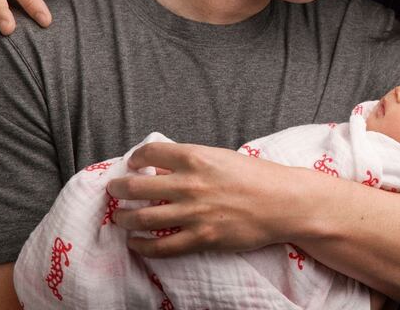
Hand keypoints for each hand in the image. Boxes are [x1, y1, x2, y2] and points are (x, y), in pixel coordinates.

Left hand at [106, 142, 299, 257]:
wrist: (285, 203)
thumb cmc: (258, 177)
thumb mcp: (222, 158)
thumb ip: (193, 162)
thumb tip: (164, 168)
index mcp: (196, 158)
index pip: (149, 153)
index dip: (135, 159)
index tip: (133, 164)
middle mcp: (190, 184)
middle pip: (136, 187)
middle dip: (119, 189)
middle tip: (115, 190)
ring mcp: (194, 213)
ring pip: (141, 218)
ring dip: (124, 219)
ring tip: (121, 219)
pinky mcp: (202, 238)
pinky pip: (161, 246)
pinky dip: (142, 246)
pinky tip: (136, 243)